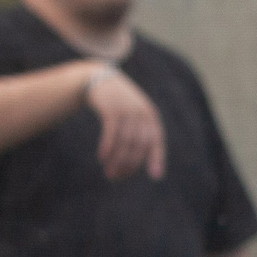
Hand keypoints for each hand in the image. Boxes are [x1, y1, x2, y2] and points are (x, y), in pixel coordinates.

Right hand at [85, 64, 165, 180]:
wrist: (100, 79)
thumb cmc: (120, 105)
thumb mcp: (134, 116)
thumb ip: (140, 135)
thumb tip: (142, 162)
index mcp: (151, 116)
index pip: (156, 141)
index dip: (157, 159)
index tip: (156, 176)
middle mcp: (141, 113)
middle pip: (139, 145)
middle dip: (129, 164)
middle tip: (117, 177)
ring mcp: (126, 110)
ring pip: (125, 142)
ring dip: (117, 160)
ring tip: (109, 172)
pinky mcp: (111, 109)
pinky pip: (111, 132)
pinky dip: (107, 147)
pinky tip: (102, 158)